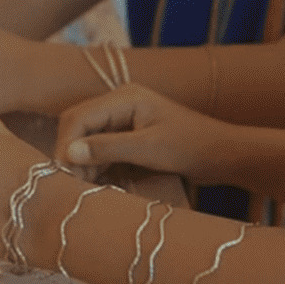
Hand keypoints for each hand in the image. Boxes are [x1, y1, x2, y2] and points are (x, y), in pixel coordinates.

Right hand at [54, 84, 237, 180]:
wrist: (222, 154)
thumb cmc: (190, 147)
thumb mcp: (148, 149)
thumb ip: (107, 148)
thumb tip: (68, 153)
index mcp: (124, 97)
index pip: (79, 117)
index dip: (66, 144)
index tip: (63, 174)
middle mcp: (120, 103)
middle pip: (79, 125)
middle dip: (71, 152)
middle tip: (71, 183)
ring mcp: (124, 119)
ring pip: (88, 138)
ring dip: (82, 161)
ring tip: (83, 187)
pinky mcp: (130, 136)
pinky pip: (101, 147)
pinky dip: (95, 164)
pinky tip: (95, 183)